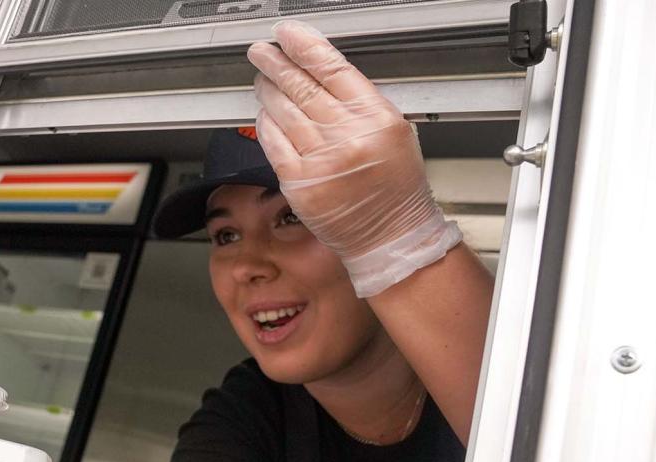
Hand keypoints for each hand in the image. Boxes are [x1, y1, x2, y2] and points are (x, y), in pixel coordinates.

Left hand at [248, 20, 461, 295]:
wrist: (389, 234)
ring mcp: (319, 160)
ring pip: (283, 111)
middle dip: (275, 64)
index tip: (287, 34)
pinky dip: (265, 125)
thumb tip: (319, 72)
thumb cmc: (393, 186)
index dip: (304, 46)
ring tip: (263, 78)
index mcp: (374, 117)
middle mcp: (346, 136)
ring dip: (268, 91)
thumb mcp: (393, 131)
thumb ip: (358, 102)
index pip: (332, 68)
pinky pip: (273, 143)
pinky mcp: (298, 183)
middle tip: (261, 52)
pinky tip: (264, 114)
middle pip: (301, 86)